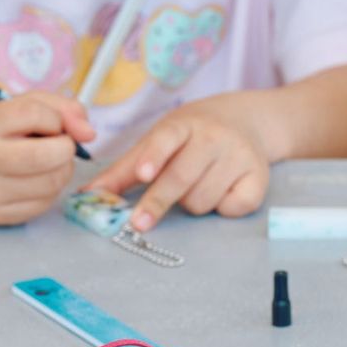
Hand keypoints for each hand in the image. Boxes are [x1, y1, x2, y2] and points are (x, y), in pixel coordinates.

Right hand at [0, 92, 94, 225]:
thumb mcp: (21, 105)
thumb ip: (61, 108)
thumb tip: (88, 134)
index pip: (35, 114)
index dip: (55, 118)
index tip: (50, 123)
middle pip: (48, 156)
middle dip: (65, 148)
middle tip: (58, 145)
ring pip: (52, 182)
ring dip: (61, 170)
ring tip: (47, 162)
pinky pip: (44, 203)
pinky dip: (50, 189)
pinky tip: (35, 179)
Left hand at [85, 97, 269, 230]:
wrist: (246, 121)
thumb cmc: (192, 136)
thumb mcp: (158, 141)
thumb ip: (125, 170)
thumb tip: (88, 195)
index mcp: (184, 124)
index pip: (166, 139)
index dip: (154, 157)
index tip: (143, 175)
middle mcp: (214, 136)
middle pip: (182, 178)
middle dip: (158, 202)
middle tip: (139, 224)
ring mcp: (239, 155)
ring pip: (203, 199)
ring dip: (191, 203)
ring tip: (195, 187)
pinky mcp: (259, 177)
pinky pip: (232, 207)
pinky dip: (222, 208)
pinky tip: (221, 192)